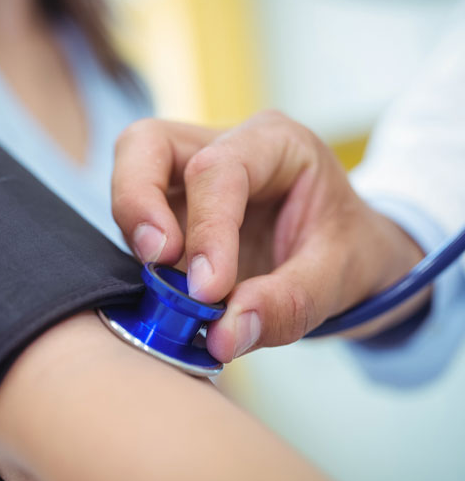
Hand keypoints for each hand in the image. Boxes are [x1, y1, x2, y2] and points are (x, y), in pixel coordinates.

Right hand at [112, 112, 426, 361]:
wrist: (344, 252)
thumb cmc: (347, 250)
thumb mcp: (339, 277)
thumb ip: (286, 305)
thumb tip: (222, 337)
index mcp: (276, 143)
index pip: (220, 169)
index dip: (207, 230)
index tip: (207, 292)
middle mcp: (224, 146)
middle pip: (148, 143)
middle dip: (138, 201)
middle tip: (156, 260)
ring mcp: (191, 175)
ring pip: (131, 173)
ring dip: (136, 229)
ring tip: (165, 282)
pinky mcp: (173, 207)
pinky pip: (138, 219)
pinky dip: (141, 255)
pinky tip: (167, 289)